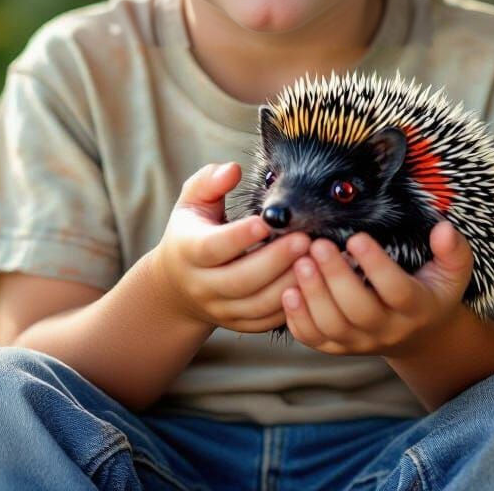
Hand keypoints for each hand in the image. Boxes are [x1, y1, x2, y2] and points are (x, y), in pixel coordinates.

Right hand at [153, 162, 310, 332]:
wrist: (178, 285)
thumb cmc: (193, 231)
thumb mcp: (192, 201)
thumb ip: (210, 182)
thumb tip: (233, 170)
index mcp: (188, 250)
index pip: (212, 247)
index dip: (239, 236)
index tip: (267, 221)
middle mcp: (202, 285)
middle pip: (240, 280)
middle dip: (276, 260)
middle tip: (306, 239)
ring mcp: (221, 309)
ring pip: (258, 305)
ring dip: (289, 283)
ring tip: (315, 260)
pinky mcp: (239, 324)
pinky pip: (267, 321)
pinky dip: (292, 305)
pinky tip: (312, 282)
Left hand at [281, 220, 473, 355]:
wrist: (418, 334)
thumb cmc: (431, 290)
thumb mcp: (452, 272)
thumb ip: (453, 250)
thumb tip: (443, 229)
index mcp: (417, 308)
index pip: (398, 291)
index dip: (377, 266)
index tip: (358, 237)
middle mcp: (388, 330)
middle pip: (359, 311)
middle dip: (336, 278)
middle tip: (318, 245)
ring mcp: (360, 343)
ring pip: (333, 327)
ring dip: (313, 295)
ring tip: (300, 262)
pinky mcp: (338, 348)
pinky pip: (315, 341)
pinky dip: (297, 320)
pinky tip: (288, 292)